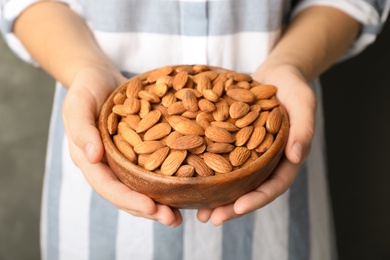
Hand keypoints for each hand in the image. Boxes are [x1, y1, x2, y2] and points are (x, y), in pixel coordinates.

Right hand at [62, 66, 182, 225]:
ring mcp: (124, 160)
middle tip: (172, 220)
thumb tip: (92, 158)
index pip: (108, 187)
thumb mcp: (78, 104)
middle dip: (149, 210)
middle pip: (127, 194)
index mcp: (89, 160)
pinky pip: (152, 169)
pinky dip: (166, 181)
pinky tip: (185, 188)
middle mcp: (108, 165)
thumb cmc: (85, 89)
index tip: (151, 207)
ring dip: (160, 202)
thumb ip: (81, 129)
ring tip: (180, 216)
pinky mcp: (140, 150)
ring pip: (141, 187)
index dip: (128, 199)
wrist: (100, 77)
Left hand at [197, 64, 315, 224]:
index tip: (238, 208)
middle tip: (209, 219)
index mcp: (285, 158)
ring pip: (233, 180)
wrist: (276, 74)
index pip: (274, 185)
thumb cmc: (294, 87)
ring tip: (196, 210)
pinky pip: (220, 157)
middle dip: (231, 207)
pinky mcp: (233, 141)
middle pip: (249, 189)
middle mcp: (266, 161)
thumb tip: (296, 156)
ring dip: (216, 196)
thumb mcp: (303, 103)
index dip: (257, 199)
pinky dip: (206, 168)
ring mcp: (248, 153)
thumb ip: (304, 128)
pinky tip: (189, 175)